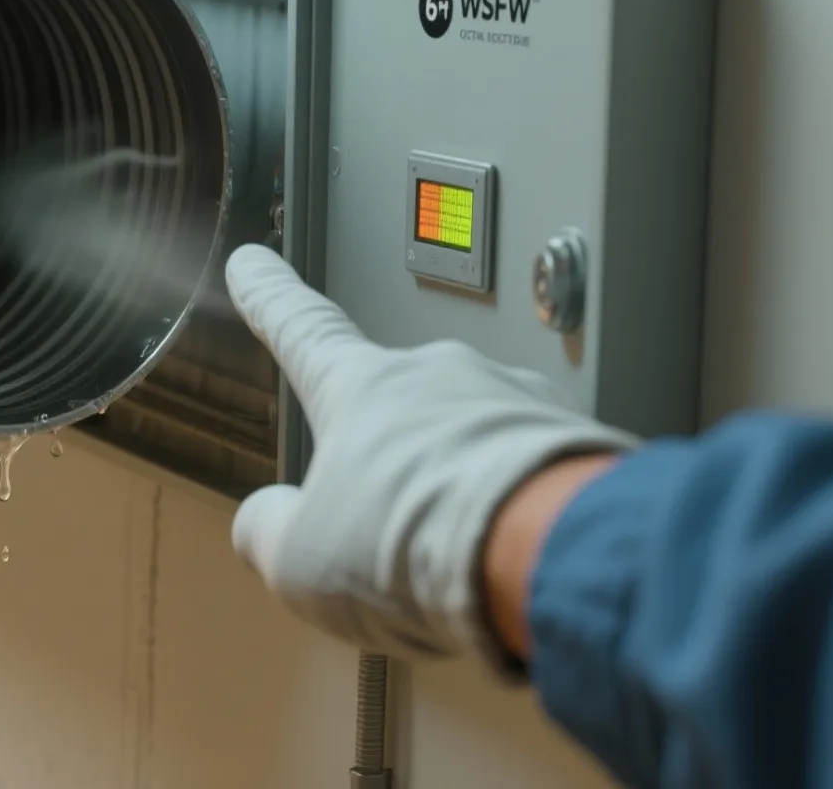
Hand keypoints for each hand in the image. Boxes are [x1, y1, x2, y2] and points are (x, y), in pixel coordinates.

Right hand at [225, 245, 637, 672]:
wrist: (546, 558)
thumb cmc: (417, 545)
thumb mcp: (300, 559)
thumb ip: (271, 531)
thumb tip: (266, 523)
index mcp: (358, 385)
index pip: (300, 326)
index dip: (270, 297)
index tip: (255, 266)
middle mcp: (437, 373)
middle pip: (397, 408)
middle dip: (393, 461)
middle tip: (392, 535)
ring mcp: (513, 398)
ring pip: (472, 443)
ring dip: (462, 492)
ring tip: (462, 567)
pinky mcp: (578, 437)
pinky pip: (535, 470)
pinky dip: (523, 510)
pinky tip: (516, 563)